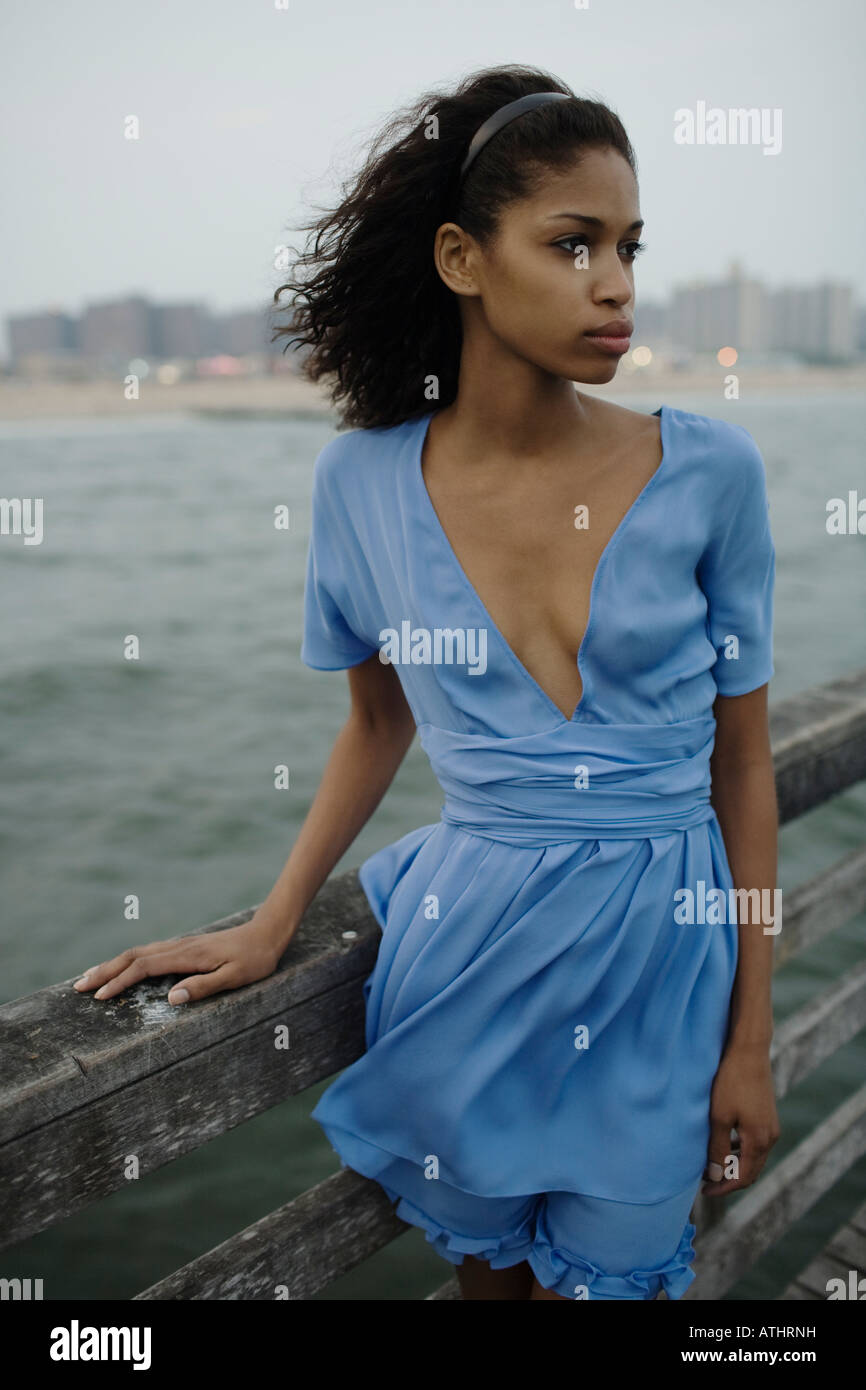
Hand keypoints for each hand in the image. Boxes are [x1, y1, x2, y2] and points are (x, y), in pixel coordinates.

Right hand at [71, 917, 284, 1004]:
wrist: (267, 933)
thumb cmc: (255, 959)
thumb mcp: (236, 977)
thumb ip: (204, 987)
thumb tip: (171, 998)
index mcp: (188, 956)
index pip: (144, 967)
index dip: (121, 982)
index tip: (101, 997)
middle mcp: (179, 947)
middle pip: (133, 956)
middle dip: (105, 971)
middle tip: (79, 987)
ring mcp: (180, 945)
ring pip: (138, 952)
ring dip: (113, 964)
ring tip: (90, 978)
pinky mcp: (184, 947)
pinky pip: (148, 952)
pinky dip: (128, 960)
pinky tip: (122, 968)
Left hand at [701, 1043, 780, 1195]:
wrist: (749, 1051)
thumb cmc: (731, 1082)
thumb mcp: (719, 1117)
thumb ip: (717, 1149)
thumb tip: (715, 1176)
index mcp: (759, 1141)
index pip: (743, 1177)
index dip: (723, 1188)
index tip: (704, 1192)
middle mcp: (770, 1137)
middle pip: (751, 1171)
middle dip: (730, 1180)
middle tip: (707, 1183)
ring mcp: (771, 1126)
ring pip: (753, 1158)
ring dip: (735, 1165)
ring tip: (712, 1165)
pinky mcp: (767, 1116)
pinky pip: (755, 1143)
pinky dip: (740, 1151)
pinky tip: (724, 1144)